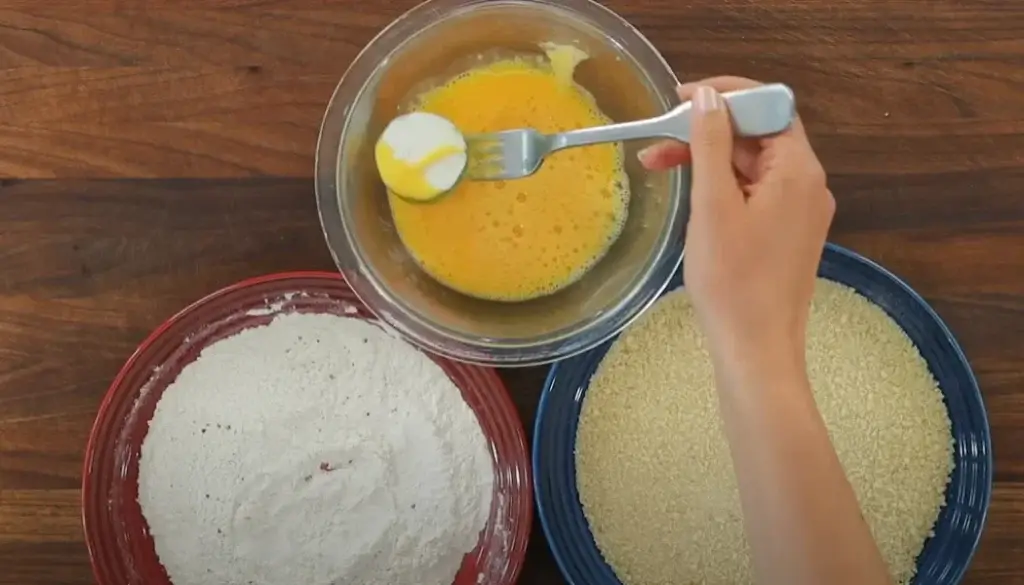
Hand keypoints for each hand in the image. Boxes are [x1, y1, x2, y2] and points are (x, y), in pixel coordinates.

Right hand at [640, 77, 834, 370]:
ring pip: (752, 165)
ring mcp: (799, 212)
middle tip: (655, 143)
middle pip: (758, 134)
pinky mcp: (786, 234)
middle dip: (707, 131)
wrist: (756, 352)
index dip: (724, 96)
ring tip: (658, 168)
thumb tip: (707, 99)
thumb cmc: (733, 283)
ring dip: (708, 159)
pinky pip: (755, 192)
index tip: (678, 100)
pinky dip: (722, 186)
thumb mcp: (712, 206)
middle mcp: (807, 184)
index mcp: (797, 170)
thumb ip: (710, 145)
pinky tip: (690, 197)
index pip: (769, 105)